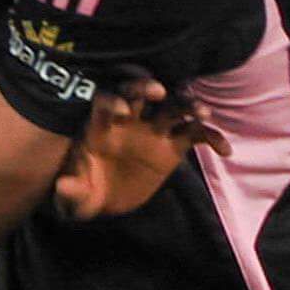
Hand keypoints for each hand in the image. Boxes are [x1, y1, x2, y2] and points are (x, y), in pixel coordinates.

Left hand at [53, 78, 220, 223]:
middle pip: (139, 94)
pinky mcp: (173, 147)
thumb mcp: (74, 198)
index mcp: (100, 125)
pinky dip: (211, 138)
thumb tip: (64, 186)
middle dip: (148, 88)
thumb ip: (70, 192)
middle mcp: (129, 121)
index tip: (122, 110)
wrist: (102, 201)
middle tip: (160, 92)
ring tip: (204, 113)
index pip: (105, 103)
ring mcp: (153, 131)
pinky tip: (225, 150)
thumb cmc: (83, 192)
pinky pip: (195, 135)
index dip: (112, 101)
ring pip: (173, 108)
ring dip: (188, 105)